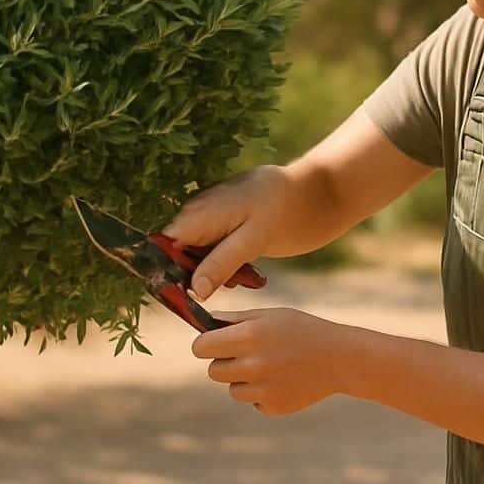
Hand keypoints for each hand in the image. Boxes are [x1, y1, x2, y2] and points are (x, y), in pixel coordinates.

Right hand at [160, 165, 292, 301]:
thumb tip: (193, 290)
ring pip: (201, 255)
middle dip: (201, 276)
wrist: (320, 188)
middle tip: (234, 284)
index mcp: (199, 214)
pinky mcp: (230, 221)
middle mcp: (200, 212)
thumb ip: (220, 264)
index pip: (163, 246)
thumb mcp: (253, 241)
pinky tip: (254, 268)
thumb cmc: (287, 210)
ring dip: (221, 272)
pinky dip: (231, 263)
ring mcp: (214, 216)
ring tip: (251, 277)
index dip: (166, 271)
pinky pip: (218, 248)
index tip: (187, 295)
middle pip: (180, 254)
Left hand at [192, 306, 346, 415]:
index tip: (213, 343)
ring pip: (232, 389)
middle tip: (248, 354)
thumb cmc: (302, 330)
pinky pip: (252, 401)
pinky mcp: (272, 407)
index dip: (205, 345)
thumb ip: (235, 319)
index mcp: (248, 337)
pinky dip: (261, 393)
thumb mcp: (270, 315)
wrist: (339, 358)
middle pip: (213, 371)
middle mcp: (252, 365)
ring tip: (270, 366)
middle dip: (225, 362)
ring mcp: (262, 390)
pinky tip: (281, 380)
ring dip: (243, 380)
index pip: (200, 348)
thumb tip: (204, 321)